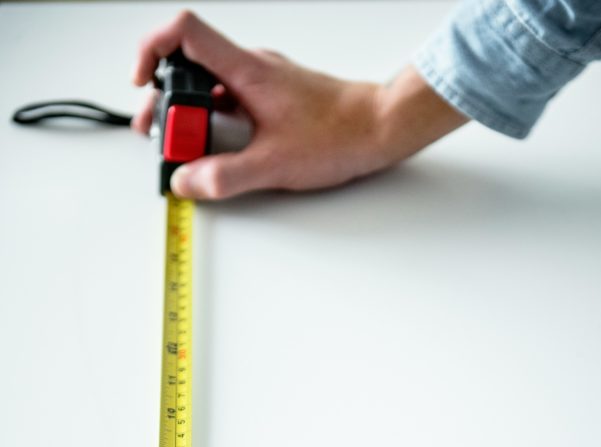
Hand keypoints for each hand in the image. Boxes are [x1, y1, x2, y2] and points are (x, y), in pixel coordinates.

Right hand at [131, 10, 467, 198]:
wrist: (380, 128)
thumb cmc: (339, 135)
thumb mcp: (274, 165)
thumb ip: (224, 176)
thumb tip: (186, 181)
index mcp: (245, 70)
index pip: (183, 32)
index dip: (152, 51)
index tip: (143, 86)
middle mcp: (250, 67)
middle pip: (189, 68)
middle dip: (168, 105)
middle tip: (166, 141)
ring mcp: (262, 81)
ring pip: (211, 89)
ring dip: (194, 118)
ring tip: (193, 152)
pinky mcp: (273, 97)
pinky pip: (232, 102)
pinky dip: (218, 124)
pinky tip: (223, 151)